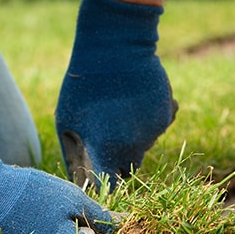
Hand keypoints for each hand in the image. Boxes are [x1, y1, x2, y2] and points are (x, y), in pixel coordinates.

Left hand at [56, 0, 177, 189]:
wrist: (115, 46)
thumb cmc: (82, 84)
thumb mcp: (67, 120)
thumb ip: (74, 154)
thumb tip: (80, 180)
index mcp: (107, 149)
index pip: (110, 187)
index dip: (104, 184)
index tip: (98, 174)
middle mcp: (135, 145)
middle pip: (130, 168)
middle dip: (118, 160)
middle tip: (105, 136)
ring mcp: (154, 129)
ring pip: (145, 146)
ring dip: (133, 138)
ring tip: (117, 111)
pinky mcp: (167, 113)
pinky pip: (158, 127)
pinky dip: (148, 120)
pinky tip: (135, 102)